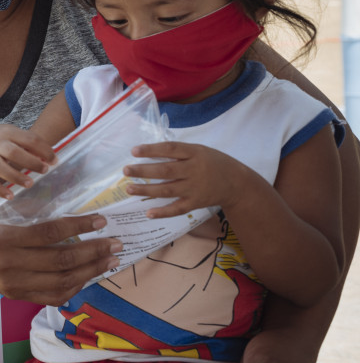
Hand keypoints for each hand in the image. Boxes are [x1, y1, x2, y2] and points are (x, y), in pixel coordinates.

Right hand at [0, 124, 56, 198]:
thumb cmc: (5, 139)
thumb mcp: (17, 135)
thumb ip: (32, 146)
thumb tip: (50, 160)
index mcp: (9, 133)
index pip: (29, 139)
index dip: (44, 150)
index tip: (54, 161)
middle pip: (12, 152)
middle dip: (30, 162)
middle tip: (44, 170)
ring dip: (15, 176)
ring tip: (29, 184)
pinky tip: (10, 196)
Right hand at [0, 214, 121, 305]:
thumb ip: (23, 210)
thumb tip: (63, 203)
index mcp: (3, 238)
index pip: (50, 233)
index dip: (79, 227)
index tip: (101, 221)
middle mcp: (9, 264)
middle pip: (61, 259)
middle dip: (94, 251)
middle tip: (115, 243)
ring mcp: (13, 283)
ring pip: (62, 281)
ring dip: (91, 271)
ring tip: (109, 260)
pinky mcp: (15, 294)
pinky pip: (52, 295)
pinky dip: (74, 287)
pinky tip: (88, 276)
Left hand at [123, 142, 248, 218]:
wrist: (237, 183)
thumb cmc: (213, 163)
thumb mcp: (199, 150)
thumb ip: (178, 152)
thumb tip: (149, 153)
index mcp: (195, 153)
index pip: (171, 149)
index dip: (151, 149)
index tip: (134, 151)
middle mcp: (194, 170)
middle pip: (166, 170)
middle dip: (144, 171)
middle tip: (126, 170)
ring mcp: (195, 188)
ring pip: (168, 190)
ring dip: (147, 190)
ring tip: (129, 189)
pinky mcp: (196, 203)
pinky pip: (177, 209)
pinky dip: (163, 212)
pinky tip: (148, 213)